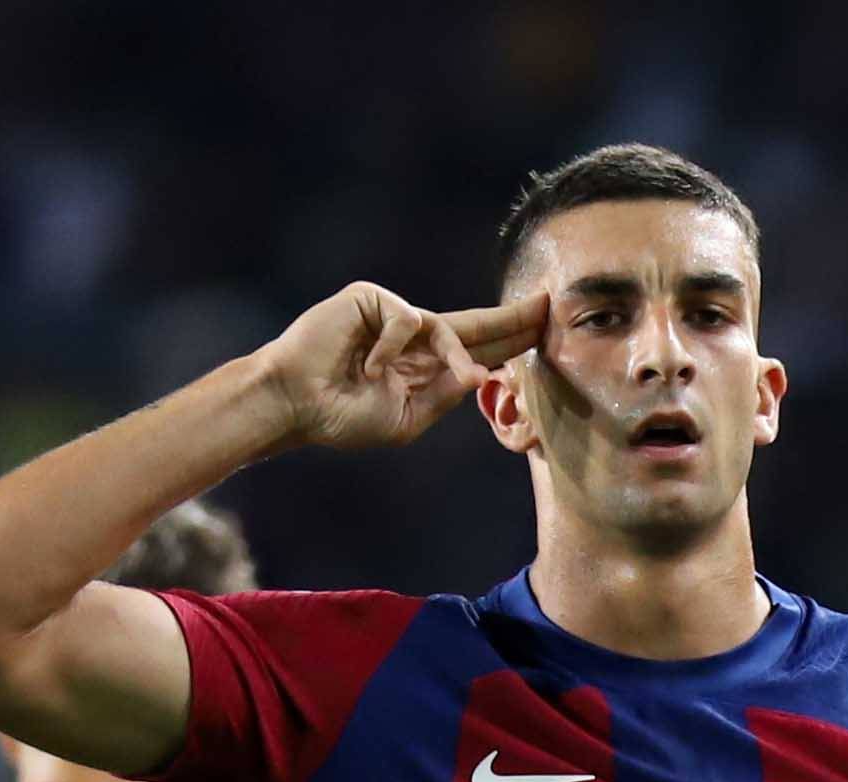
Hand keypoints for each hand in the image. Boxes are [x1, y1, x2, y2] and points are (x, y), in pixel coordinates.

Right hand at [258, 283, 547, 450]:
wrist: (296, 406)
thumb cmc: (342, 417)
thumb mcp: (406, 418)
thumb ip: (444, 395)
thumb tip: (482, 372)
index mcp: (424, 366)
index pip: (478, 349)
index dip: (513, 340)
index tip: (548, 330)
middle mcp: (414, 336)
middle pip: (475, 324)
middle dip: (514, 319)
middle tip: (552, 307)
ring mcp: (392, 314)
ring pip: (446, 327)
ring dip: (453, 358)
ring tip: (452, 382)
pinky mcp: (371, 299)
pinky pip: (407, 320)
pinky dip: (392, 348)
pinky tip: (369, 368)